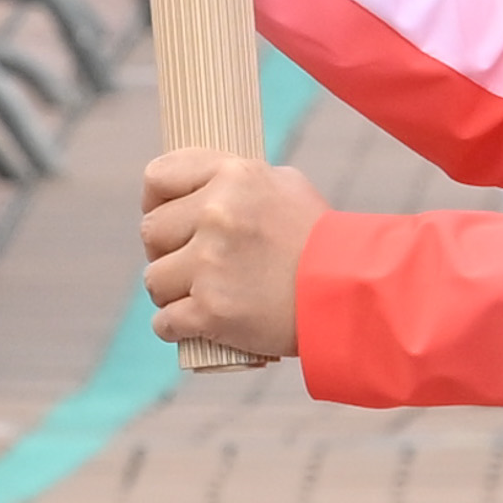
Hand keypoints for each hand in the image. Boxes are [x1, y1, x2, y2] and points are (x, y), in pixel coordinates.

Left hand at [141, 145, 322, 364]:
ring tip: (199, 297)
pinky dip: (175, 327)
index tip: (165, 218)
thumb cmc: (322, 240)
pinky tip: (194, 325)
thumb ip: (236, 183)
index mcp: (232, 176)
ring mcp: (210, 265)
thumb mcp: (284, 186)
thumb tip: (198, 186)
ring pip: (154, 280)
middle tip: (189, 265)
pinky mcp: (211, 311)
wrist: (352, 293)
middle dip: (164, 251)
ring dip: (170, 293)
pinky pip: (164, 321)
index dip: (155, 201)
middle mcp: (216, 215)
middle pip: (150, 232)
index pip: (158, 177)